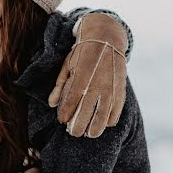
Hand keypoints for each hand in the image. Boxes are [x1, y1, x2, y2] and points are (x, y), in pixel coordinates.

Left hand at [48, 13, 127, 137]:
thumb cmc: (82, 53)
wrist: (107, 39)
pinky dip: (110, 120)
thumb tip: (51, 104)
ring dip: (95, 128)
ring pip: (103, 116)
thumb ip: (59, 85)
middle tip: (73, 132)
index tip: (62, 120)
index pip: (71, 101)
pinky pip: (116, 110)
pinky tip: (104, 124)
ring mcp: (110, 88)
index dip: (65, 114)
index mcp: (81, 76)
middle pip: (86, 113)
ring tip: (89, 134)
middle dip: (78, 126)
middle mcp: (97, 83)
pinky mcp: (121, 89)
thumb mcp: (67, 65)